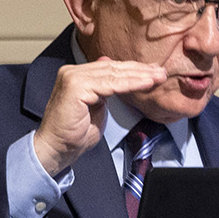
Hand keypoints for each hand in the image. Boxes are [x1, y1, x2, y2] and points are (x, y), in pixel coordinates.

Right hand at [32, 58, 170, 177]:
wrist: (57, 148)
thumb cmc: (75, 134)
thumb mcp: (97, 107)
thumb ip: (105, 90)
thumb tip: (112, 70)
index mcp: (77, 75)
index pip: (110, 69)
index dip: (133, 70)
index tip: (153, 72)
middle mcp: (73, 72)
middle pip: (113, 68)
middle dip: (140, 70)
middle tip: (161, 71)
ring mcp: (73, 77)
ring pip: (113, 74)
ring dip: (139, 76)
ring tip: (158, 77)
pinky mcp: (76, 87)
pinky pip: (109, 84)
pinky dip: (129, 84)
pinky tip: (145, 84)